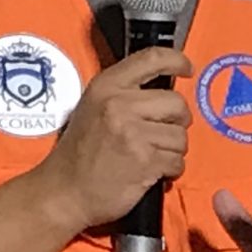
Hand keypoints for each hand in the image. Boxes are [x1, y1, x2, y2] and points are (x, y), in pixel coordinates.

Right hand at [37, 47, 191, 231]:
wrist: (64, 192)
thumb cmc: (78, 153)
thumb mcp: (92, 107)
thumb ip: (123, 93)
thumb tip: (163, 89)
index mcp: (107, 86)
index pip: (153, 59)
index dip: (177, 61)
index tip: (187, 69)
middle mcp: (120, 104)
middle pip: (176, 103)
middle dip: (177, 122)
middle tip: (162, 134)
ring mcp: (133, 133)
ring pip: (180, 136)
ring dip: (173, 150)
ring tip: (152, 157)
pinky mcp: (145, 161)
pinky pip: (177, 161)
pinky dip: (170, 170)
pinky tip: (151, 172)